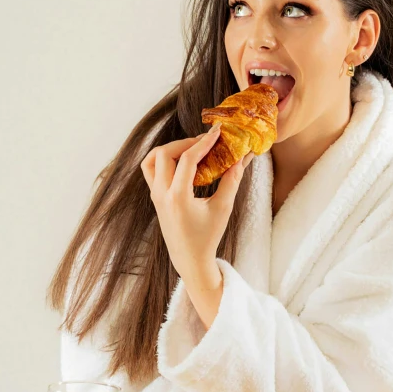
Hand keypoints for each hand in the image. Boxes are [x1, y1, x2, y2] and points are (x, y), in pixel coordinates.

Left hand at [140, 127, 251, 280]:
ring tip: (191, 149)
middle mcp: (162, 194)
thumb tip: (241, 158)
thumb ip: (232, 180)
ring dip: (170, 148)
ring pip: (152, 159)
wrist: (189, 259)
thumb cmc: (207, 236)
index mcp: (178, 197)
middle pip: (165, 153)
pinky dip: (164, 159)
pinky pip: (151, 169)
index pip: (188, 159)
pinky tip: (182, 162)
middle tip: (205, 141)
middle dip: (186, 142)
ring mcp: (155, 195)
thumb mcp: (223, 209)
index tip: (217, 133)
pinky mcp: (154, 197)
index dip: (203, 142)